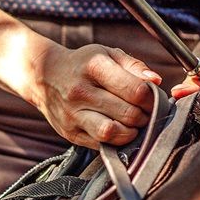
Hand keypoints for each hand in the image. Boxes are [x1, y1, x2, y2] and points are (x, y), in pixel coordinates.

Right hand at [28, 44, 161, 148]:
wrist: (43, 76)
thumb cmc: (82, 64)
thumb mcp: (107, 54)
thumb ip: (135, 66)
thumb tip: (155, 82)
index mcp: (94, 67)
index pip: (136, 91)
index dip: (152, 98)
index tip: (153, 99)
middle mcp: (80, 92)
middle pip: (128, 114)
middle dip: (145, 116)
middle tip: (145, 112)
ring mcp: (72, 114)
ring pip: (112, 133)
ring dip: (130, 133)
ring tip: (132, 124)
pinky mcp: (70, 133)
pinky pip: (100, 145)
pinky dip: (115, 141)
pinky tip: (118, 130)